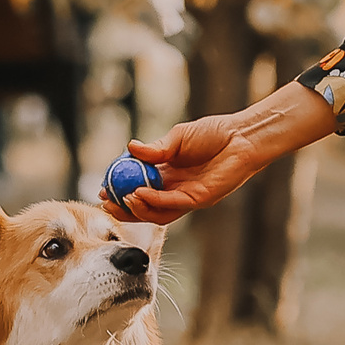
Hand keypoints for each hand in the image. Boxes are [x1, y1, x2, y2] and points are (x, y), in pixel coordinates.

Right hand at [97, 82, 335, 225]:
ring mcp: (186, 196)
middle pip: (144, 205)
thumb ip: (155, 148)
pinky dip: (153, 202)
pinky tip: (139, 194)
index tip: (103, 187)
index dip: (120, 189)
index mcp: (167, 172)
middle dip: (123, 206)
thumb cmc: (213, 133)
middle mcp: (174, 188)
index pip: (138, 186)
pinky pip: (171, 205)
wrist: (241, 137)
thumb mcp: (177, 137)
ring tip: (122, 198)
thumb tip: (130, 148)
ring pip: (156, 211)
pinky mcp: (198, 200)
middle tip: (105, 201)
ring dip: (137, 208)